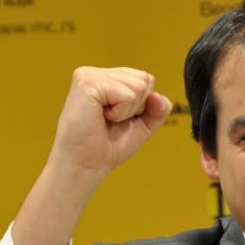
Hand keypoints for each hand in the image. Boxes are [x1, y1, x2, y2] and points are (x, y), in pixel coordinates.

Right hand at [12, 66, 172, 244]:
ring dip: (128, 112)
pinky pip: (126, 91)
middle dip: (137, 108)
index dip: (141, 107)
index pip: (145, 80)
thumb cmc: (105, 152)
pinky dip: (121, 111)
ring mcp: (87, 77)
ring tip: (104, 124)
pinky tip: (100, 120)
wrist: (83, 170)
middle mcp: (93, 74)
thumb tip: (160, 94)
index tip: (116, 125)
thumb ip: (153, 109)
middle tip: (110, 126)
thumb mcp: (137, 129)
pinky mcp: (85, 83)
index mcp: (104, 82)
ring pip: (138, 85)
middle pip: (145, 79)